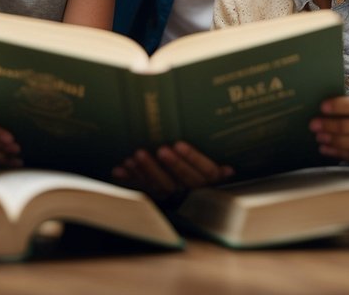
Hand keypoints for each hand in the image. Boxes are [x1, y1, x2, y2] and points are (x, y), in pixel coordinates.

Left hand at [111, 142, 232, 202]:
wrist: (191, 203)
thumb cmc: (202, 175)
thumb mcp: (212, 173)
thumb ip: (216, 171)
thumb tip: (229, 170)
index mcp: (211, 184)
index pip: (205, 172)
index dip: (192, 158)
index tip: (178, 144)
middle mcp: (193, 193)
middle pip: (183, 180)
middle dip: (171, 165)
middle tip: (160, 149)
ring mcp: (173, 198)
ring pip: (162, 186)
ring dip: (147, 171)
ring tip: (135, 156)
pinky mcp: (155, 199)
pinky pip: (143, 190)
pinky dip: (130, 180)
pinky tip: (118, 169)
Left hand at [310, 93, 348, 167]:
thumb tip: (338, 108)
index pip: (345, 105)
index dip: (330, 107)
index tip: (321, 107)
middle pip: (340, 125)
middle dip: (323, 125)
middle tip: (312, 123)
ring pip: (343, 141)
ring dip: (327, 139)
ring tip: (317, 136)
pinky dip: (337, 152)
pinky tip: (327, 149)